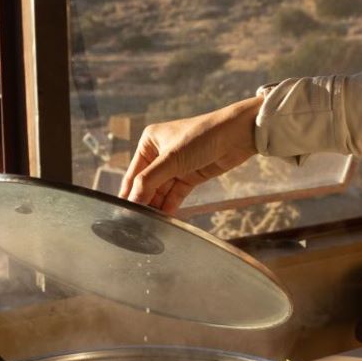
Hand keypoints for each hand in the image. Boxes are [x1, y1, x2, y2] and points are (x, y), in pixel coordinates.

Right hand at [118, 95, 262, 214]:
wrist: (239, 135)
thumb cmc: (203, 136)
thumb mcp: (171, 159)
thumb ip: (149, 181)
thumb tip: (132, 201)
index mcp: (149, 142)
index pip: (133, 174)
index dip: (129, 194)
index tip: (123, 214)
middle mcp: (160, 154)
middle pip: (146, 185)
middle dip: (144, 202)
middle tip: (137, 224)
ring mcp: (176, 166)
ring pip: (161, 192)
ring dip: (157, 206)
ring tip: (150, 225)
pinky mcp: (190, 176)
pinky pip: (175, 195)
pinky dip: (170, 206)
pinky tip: (165, 219)